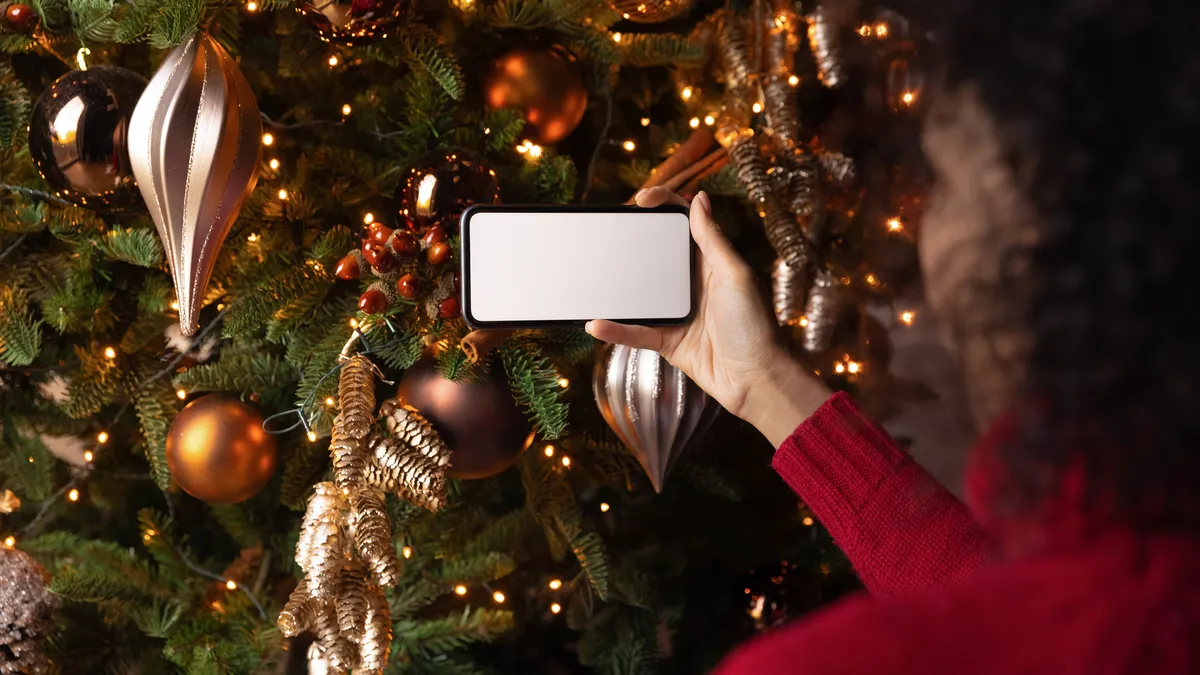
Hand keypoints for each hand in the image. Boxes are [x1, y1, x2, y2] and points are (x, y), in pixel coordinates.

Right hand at [586, 188, 830, 446]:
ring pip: (639, 292)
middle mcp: (691, 283)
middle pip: (656, 253)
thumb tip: (699, 199)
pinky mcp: (666, 340)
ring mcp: (677, 311)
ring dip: (617, 286)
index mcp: (711, 261)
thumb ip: (713, 239)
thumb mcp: (734, 275)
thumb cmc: (755, 326)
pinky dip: (616, 330)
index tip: (641, 201)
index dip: (664, 205)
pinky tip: (596, 324)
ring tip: (593, 273)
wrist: (756, 380)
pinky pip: (636, 332)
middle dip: (632, 239)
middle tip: (609, 229)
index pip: (684, 223)